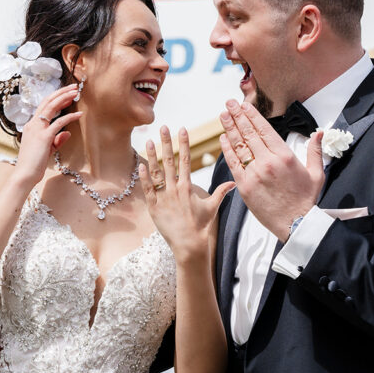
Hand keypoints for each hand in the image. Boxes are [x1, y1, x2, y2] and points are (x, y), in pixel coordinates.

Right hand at [13, 85, 82, 186]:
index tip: (67, 94)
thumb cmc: (33, 164)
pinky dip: (70, 117)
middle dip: (61, 92)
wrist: (24, 175)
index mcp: (31, 126)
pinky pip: (59, 123)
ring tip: (75, 93)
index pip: (44, 106)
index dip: (56, 98)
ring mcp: (37, 129)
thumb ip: (56, 140)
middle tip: (73, 87)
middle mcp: (33, 124)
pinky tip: (79, 114)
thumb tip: (68, 133)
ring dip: (64, 98)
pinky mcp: (44, 137)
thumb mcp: (47, 149)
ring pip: (51, 107)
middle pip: (47, 101)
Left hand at [139, 126, 233, 261]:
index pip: (185, 160)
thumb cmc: (201, 227)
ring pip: (156, 172)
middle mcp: (175, 189)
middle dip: (167, 142)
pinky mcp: (154, 208)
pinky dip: (144, 178)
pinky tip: (140, 165)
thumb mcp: (212, 207)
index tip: (183, 129)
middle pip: (170, 161)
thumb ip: (221, 192)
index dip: (184, 144)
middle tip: (163, 127)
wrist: (189, 245)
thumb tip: (233, 182)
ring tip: (148, 140)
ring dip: (152, 156)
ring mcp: (163, 198)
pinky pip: (147, 190)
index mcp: (188, 187)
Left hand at [218, 100, 325, 241]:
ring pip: (239, 145)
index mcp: (285, 156)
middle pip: (249, 133)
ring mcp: (255, 173)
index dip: (253, 116)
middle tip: (229, 104)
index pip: (265, 130)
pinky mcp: (245, 186)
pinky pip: (233, 163)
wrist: (296, 224)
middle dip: (237, 116)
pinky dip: (227, 149)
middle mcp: (268, 162)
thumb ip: (315, 150)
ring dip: (229, 128)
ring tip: (223, 115)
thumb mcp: (316, 173)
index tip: (245, 106)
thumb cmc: (306, 200)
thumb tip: (319, 132)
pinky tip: (223, 138)